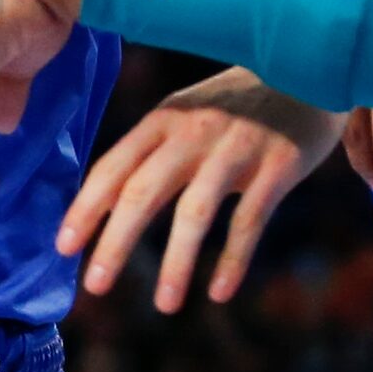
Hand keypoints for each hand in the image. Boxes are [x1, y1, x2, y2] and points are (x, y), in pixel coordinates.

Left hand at [58, 70, 340, 311]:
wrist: (309, 65)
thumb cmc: (237, 104)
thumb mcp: (187, 113)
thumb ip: (151, 151)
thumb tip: (104, 206)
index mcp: (163, 120)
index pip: (113, 167)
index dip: (86, 208)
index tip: (63, 248)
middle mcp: (193, 132)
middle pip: (143, 192)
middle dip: (115, 242)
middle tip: (95, 287)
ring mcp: (236, 148)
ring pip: (195, 213)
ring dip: (176, 263)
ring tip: (164, 306)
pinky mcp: (278, 165)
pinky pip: (249, 220)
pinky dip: (232, 260)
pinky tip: (218, 293)